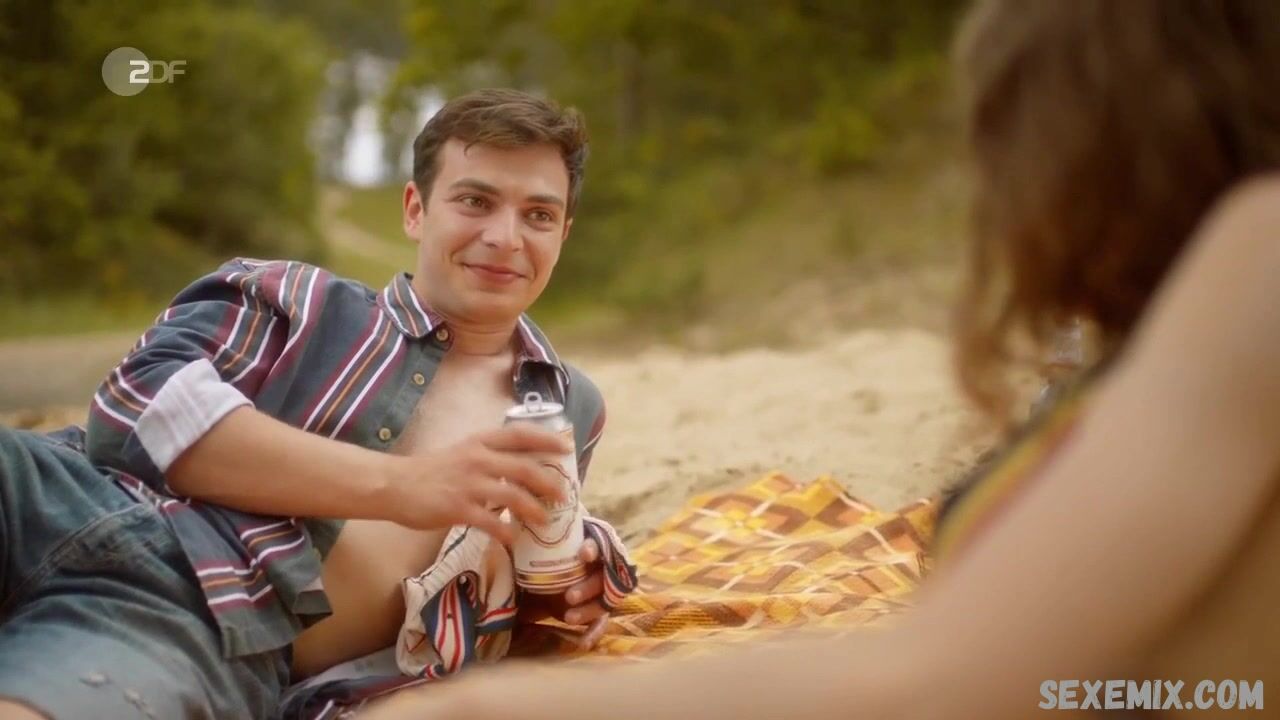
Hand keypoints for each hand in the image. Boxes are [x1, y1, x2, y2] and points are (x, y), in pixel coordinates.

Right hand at [380, 424, 570, 543]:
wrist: (394, 485)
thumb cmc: (430, 471)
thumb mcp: (462, 453)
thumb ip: (488, 459)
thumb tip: (519, 472)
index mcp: (480, 442)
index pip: (520, 434)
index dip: (546, 439)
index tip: (567, 447)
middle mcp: (478, 459)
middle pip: (525, 468)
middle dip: (549, 482)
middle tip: (563, 496)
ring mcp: (469, 484)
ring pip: (514, 496)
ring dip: (534, 510)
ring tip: (545, 521)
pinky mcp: (458, 509)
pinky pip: (491, 522)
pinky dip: (506, 531)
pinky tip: (513, 538)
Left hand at [517, 539, 610, 647]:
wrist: (526, 588)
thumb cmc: (528, 563)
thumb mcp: (523, 551)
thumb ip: (519, 545)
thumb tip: (505, 538)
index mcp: (581, 546)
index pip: (597, 542)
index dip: (593, 548)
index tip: (583, 555)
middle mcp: (595, 567)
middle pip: (604, 574)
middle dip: (589, 586)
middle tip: (569, 596)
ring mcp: (596, 590)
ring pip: (606, 599)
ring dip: (590, 608)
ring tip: (568, 619)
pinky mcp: (594, 612)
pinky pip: (600, 622)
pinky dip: (594, 632)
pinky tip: (583, 643)